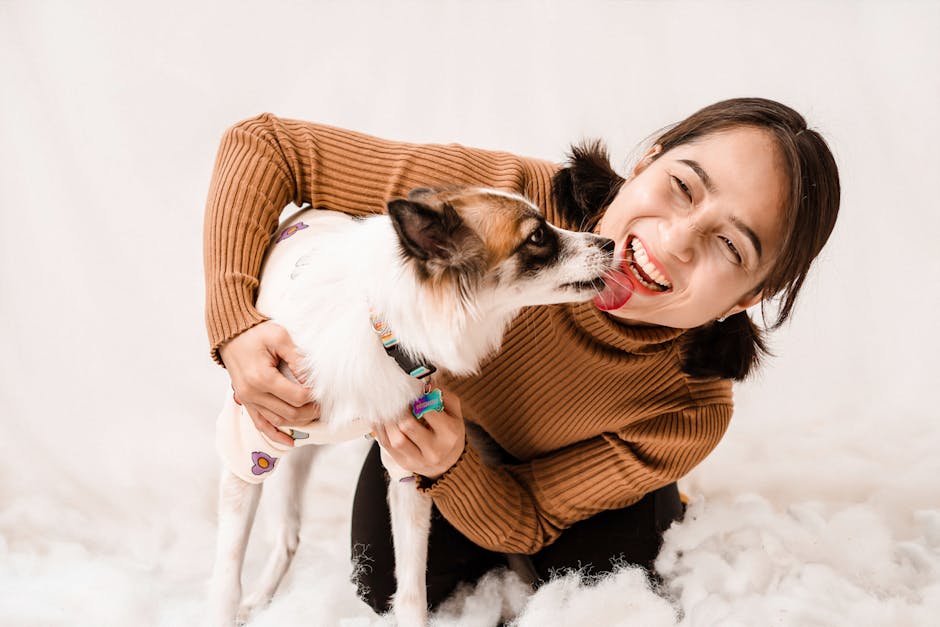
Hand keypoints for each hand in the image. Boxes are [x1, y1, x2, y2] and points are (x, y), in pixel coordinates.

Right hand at [219, 321, 320, 446]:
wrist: (230, 335)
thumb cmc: (256, 333)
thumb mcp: (280, 337)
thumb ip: (297, 358)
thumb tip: (312, 378)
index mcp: (261, 378)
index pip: (297, 397)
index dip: (314, 396)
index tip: (323, 390)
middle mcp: (252, 393)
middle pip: (290, 413)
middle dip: (311, 411)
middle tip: (324, 404)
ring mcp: (248, 400)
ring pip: (278, 421)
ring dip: (299, 422)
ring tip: (314, 415)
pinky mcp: (246, 402)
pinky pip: (261, 424)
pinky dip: (276, 435)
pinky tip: (290, 442)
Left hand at [372, 388, 464, 479]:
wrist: (447, 462)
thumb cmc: (449, 432)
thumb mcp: (454, 413)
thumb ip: (444, 396)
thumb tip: (425, 384)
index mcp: (449, 434)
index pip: (428, 411)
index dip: (417, 398)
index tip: (411, 390)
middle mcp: (434, 450)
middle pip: (408, 425)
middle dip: (399, 408)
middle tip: (395, 397)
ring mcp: (418, 459)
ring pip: (395, 438)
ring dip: (388, 420)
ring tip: (387, 408)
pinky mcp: (404, 462)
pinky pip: (386, 445)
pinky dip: (380, 429)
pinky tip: (381, 418)